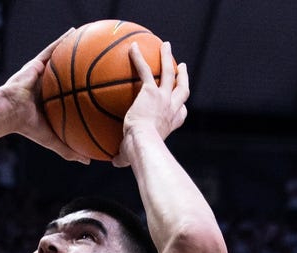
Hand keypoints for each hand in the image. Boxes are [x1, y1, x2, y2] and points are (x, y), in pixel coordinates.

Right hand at [0, 29, 90, 164]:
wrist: (10, 112)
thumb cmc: (28, 127)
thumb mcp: (52, 140)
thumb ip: (69, 150)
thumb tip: (88, 161)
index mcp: (52, 102)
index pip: (71, 95)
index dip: (84, 91)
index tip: (101, 90)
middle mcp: (48, 86)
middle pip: (69, 75)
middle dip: (83, 69)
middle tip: (100, 65)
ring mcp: (42, 74)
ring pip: (61, 59)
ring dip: (74, 49)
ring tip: (90, 41)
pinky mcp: (36, 64)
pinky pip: (51, 49)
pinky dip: (62, 40)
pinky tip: (74, 32)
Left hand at [113, 41, 187, 166]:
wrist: (143, 144)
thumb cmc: (139, 154)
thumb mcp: (132, 156)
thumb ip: (123, 157)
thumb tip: (114, 162)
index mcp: (171, 123)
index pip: (181, 114)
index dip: (182, 107)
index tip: (180, 104)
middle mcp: (172, 108)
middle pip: (182, 88)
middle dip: (183, 76)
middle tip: (181, 66)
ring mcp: (164, 98)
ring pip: (169, 72)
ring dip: (167, 57)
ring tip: (165, 45)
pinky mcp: (151, 92)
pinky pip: (145, 69)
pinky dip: (139, 57)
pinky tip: (132, 47)